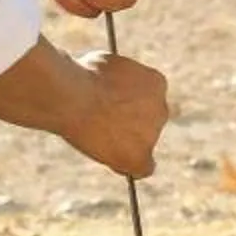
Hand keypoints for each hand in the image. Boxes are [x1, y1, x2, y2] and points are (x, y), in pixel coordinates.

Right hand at [71, 49, 170, 178]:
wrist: (74, 96)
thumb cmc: (81, 75)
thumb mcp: (103, 67)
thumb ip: (114, 81)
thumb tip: (106, 88)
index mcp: (156, 83)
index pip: (148, 99)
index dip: (128, 103)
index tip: (110, 105)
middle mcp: (161, 109)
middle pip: (147, 122)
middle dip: (129, 123)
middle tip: (101, 125)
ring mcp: (152, 134)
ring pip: (141, 144)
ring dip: (123, 143)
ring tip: (93, 136)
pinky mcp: (139, 156)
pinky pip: (143, 168)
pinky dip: (130, 167)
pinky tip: (117, 163)